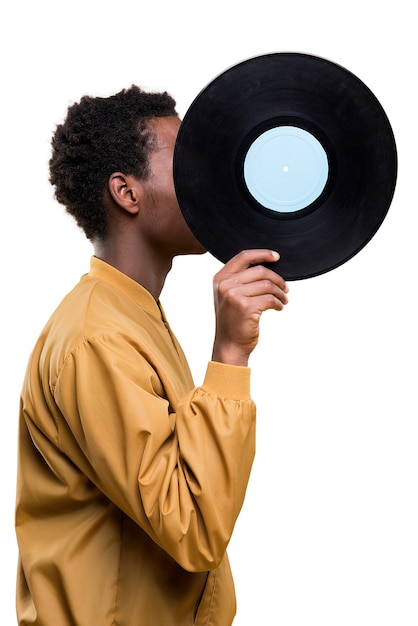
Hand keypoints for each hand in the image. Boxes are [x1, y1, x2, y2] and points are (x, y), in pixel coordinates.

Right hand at [211, 249, 288, 366]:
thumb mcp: (229, 296)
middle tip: (285, 288)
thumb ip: (240, 279)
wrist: (229, 345)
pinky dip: (278, 303)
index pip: (244, 256)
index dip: (262, 254)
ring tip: (283, 300)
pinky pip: (270, 299)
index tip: (276, 257)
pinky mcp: (245, 307)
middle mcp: (225, 285)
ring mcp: (234, 295)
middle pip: (260, 271)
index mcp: (220, 278)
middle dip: (277, 279)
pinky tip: (279, 308)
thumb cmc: (233, 321)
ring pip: (267, 285)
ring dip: (280, 293)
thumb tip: (267, 265)